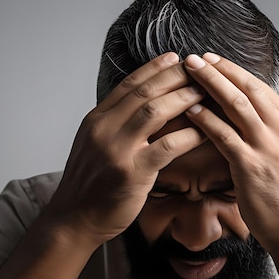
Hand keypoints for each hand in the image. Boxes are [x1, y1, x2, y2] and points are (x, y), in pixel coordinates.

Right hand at [48, 52, 205, 245]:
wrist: (74, 220)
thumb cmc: (90, 186)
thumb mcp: (94, 146)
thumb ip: (114, 125)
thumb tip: (139, 108)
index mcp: (96, 120)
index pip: (129, 85)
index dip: (154, 69)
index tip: (174, 58)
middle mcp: (104, 129)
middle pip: (145, 92)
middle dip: (175, 78)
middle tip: (199, 70)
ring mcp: (117, 150)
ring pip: (155, 112)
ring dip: (183, 99)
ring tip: (204, 93)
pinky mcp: (132, 173)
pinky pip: (167, 146)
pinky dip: (188, 135)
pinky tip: (204, 130)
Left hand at [183, 53, 278, 251]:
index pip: (258, 86)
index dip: (233, 70)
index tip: (212, 59)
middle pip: (246, 89)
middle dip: (218, 70)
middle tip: (194, 58)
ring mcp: (266, 146)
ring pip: (235, 105)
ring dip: (209, 85)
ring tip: (187, 73)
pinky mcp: (250, 165)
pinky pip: (224, 135)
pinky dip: (206, 119)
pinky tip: (190, 110)